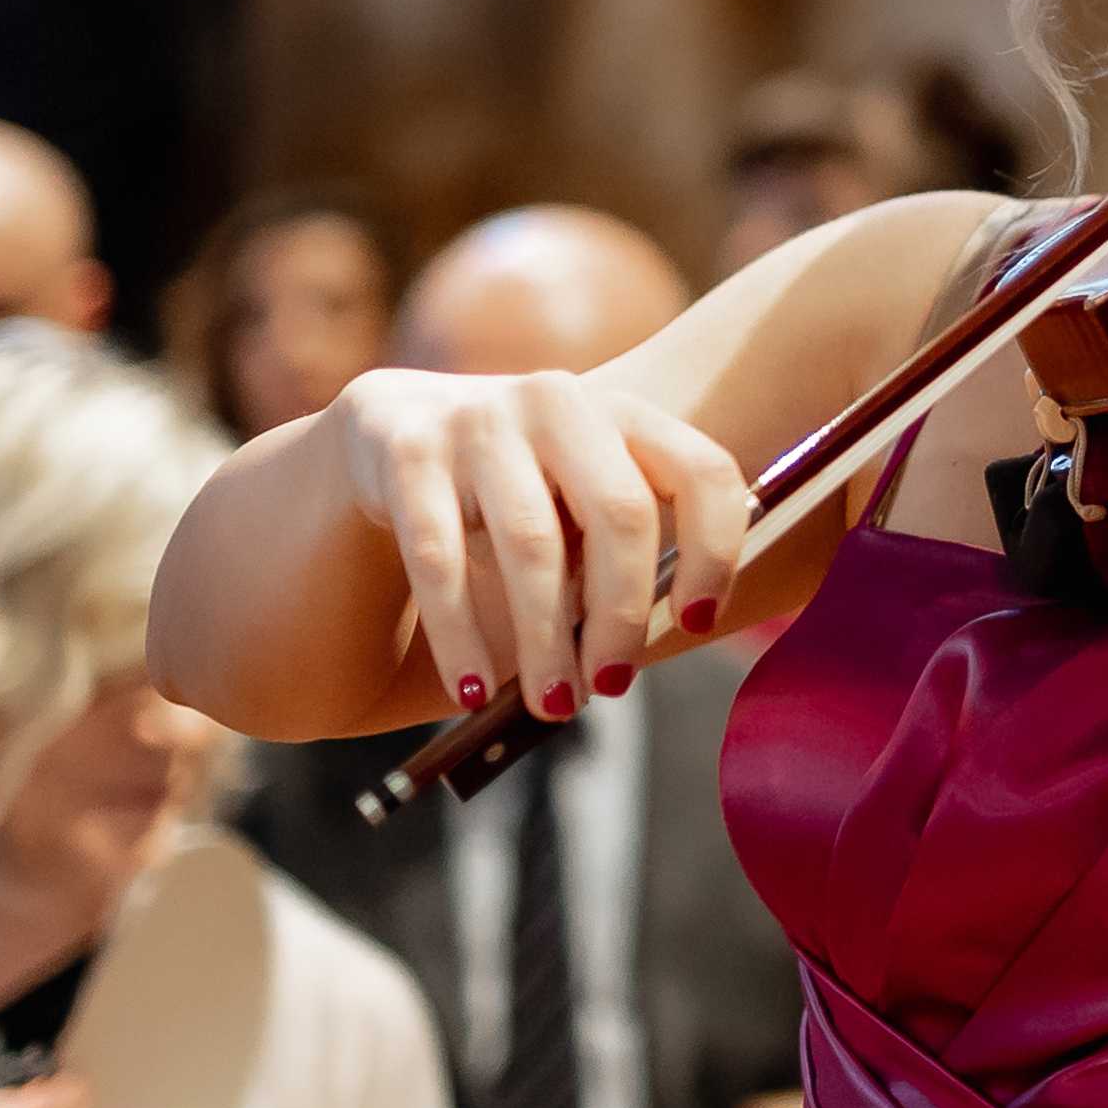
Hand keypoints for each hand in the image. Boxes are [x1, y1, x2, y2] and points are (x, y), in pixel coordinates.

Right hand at [320, 361, 749, 719]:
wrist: (393, 431)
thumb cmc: (517, 492)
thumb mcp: (580, 500)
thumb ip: (625, 551)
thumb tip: (664, 640)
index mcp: (624, 413)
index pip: (702, 471)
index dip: (714, 551)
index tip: (697, 623)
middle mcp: (559, 403)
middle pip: (619, 512)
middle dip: (622, 613)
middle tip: (610, 685)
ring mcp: (481, 421)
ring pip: (531, 544)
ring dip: (546, 640)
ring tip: (553, 704)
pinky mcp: (409, 453)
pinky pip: (442, 560)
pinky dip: (461, 637)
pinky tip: (473, 691)